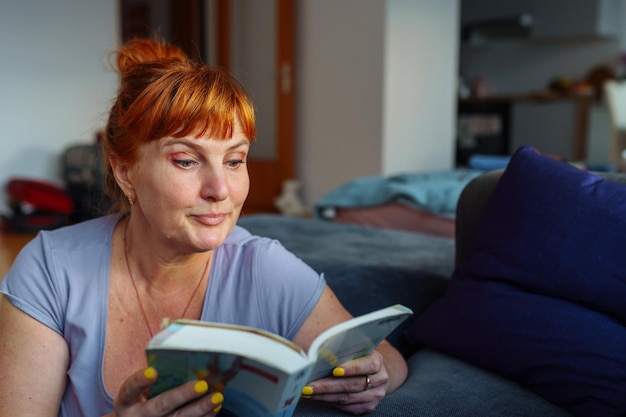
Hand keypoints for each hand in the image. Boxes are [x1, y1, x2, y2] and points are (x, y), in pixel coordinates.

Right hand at [109, 367, 224, 415]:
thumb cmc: (141, 401)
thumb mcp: (138, 392)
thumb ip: (155, 379)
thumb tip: (187, 361)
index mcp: (126, 402)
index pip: (130, 390)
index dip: (140, 381)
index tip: (153, 371)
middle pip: (161, 406)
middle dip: (183, 395)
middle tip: (202, 384)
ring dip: (200, 408)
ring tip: (217, 396)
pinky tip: (215, 407)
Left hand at [301, 350, 388, 414]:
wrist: (374, 373)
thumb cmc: (359, 356)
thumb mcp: (356, 347)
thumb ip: (345, 347)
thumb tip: (322, 346)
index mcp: (377, 361)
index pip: (368, 365)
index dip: (352, 368)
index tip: (335, 370)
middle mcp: (379, 379)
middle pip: (352, 384)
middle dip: (328, 386)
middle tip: (310, 385)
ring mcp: (375, 395)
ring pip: (347, 398)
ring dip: (325, 396)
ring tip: (308, 392)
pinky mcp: (368, 406)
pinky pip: (346, 407)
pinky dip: (330, 402)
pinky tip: (318, 397)